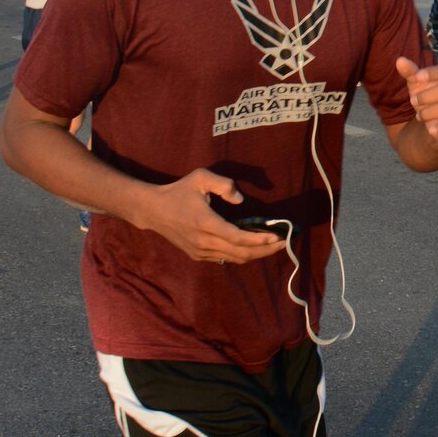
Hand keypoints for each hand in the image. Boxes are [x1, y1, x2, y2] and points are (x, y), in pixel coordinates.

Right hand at [134, 169, 288, 264]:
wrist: (153, 211)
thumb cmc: (178, 191)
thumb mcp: (200, 177)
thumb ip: (223, 184)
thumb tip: (240, 199)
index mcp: (205, 223)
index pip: (237, 237)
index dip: (259, 239)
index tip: (277, 237)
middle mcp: (204, 242)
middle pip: (241, 253)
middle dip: (265, 250)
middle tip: (284, 243)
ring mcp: (200, 251)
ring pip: (235, 258)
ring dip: (256, 253)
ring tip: (273, 245)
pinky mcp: (198, 256)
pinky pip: (225, 258)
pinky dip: (242, 254)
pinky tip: (253, 246)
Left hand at [396, 55, 437, 142]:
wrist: (435, 123)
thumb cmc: (429, 98)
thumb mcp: (418, 85)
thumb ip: (411, 73)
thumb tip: (400, 60)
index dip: (434, 72)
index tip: (417, 77)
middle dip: (429, 96)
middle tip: (413, 101)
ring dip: (431, 112)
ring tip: (419, 116)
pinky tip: (431, 130)